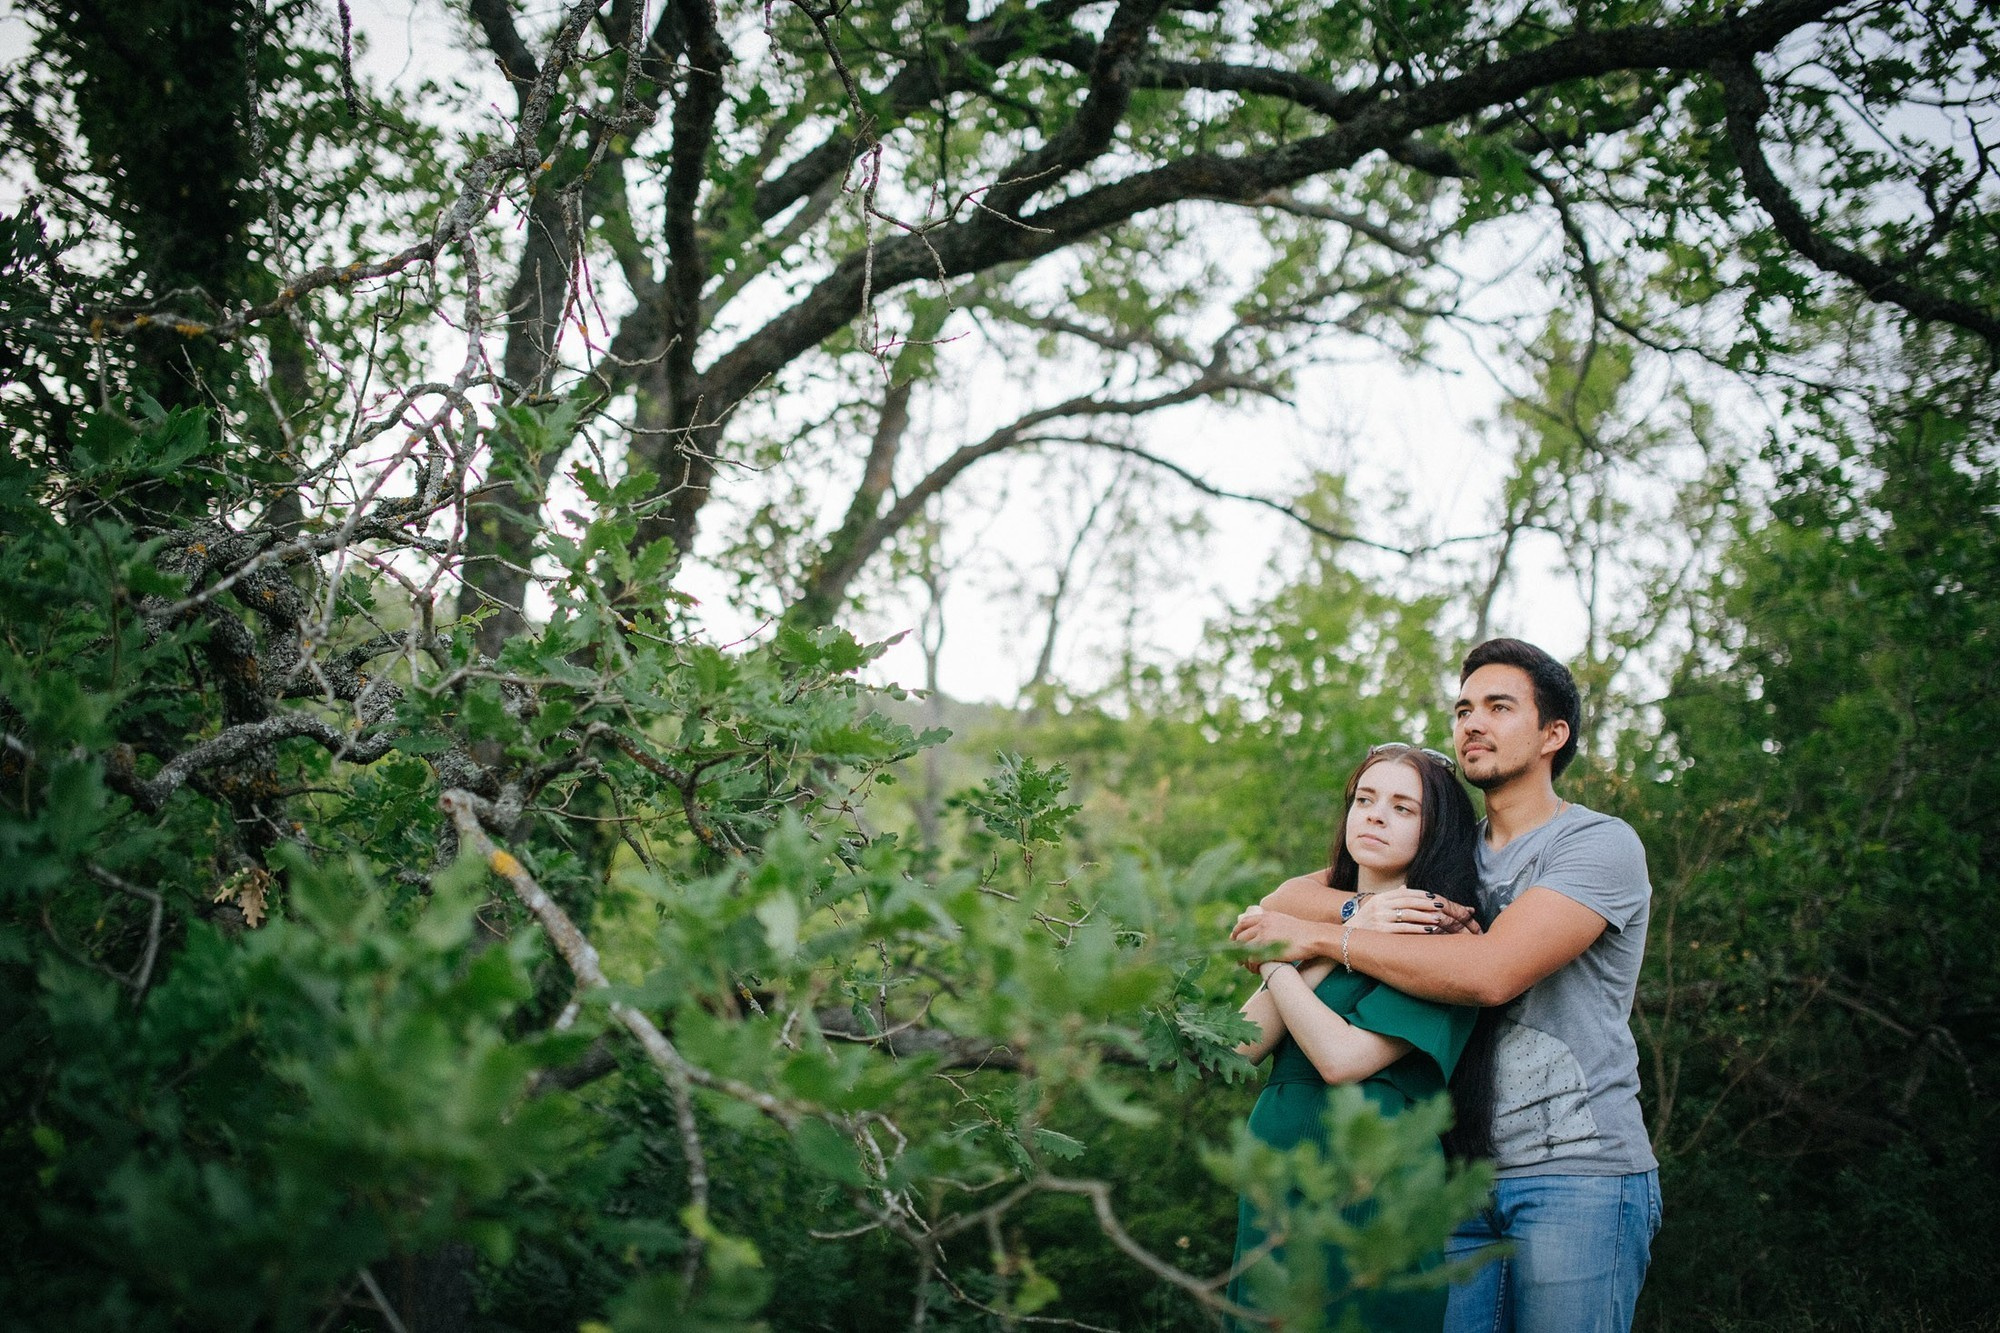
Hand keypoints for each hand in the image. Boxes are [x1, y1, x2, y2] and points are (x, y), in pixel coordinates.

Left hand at [1231, 905, 1318, 962]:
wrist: (1315, 936)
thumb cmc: (1304, 933)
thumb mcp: (1285, 922)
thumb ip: (1273, 925)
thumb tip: (1268, 934)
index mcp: (1266, 917)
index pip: (1243, 923)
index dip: (1236, 933)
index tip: (1234, 941)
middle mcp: (1262, 924)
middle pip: (1240, 937)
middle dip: (1237, 949)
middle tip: (1239, 960)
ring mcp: (1264, 935)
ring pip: (1244, 949)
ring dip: (1244, 960)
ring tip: (1249, 967)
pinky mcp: (1268, 948)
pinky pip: (1252, 959)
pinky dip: (1252, 966)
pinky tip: (1256, 971)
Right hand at [1351, 888, 1480, 934]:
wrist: (1346, 938)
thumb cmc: (1365, 923)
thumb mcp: (1375, 907)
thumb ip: (1391, 897)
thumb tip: (1405, 887)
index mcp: (1380, 898)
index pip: (1404, 893)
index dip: (1420, 894)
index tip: (1433, 897)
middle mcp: (1379, 905)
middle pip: (1408, 901)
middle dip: (1426, 904)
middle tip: (1440, 906)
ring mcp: (1380, 918)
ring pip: (1408, 914)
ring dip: (1425, 916)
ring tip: (1438, 919)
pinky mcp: (1381, 931)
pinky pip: (1404, 929)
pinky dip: (1418, 929)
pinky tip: (1429, 930)